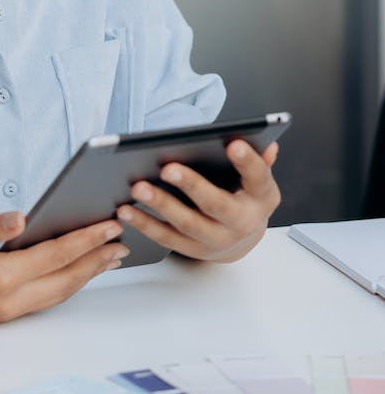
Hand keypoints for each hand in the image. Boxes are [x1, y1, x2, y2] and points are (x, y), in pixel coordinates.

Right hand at [0, 211, 128, 321]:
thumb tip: (20, 218)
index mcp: (1, 277)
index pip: (55, 255)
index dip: (86, 240)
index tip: (110, 226)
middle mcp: (9, 301)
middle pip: (66, 279)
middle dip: (96, 259)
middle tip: (120, 241)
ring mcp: (11, 312)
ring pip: (60, 292)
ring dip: (88, 273)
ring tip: (110, 257)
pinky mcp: (10, 314)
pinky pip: (49, 297)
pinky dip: (70, 282)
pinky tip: (80, 270)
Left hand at [116, 141, 280, 263]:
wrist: (243, 240)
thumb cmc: (245, 198)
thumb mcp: (258, 179)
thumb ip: (258, 160)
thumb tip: (267, 144)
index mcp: (262, 198)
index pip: (258, 177)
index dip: (248, 162)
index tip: (233, 144)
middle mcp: (242, 223)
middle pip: (216, 205)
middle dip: (191, 186)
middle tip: (167, 168)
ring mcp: (217, 240)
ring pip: (186, 224)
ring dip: (160, 206)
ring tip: (137, 188)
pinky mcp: (193, 250)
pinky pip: (166, 238)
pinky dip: (144, 224)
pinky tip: (126, 210)